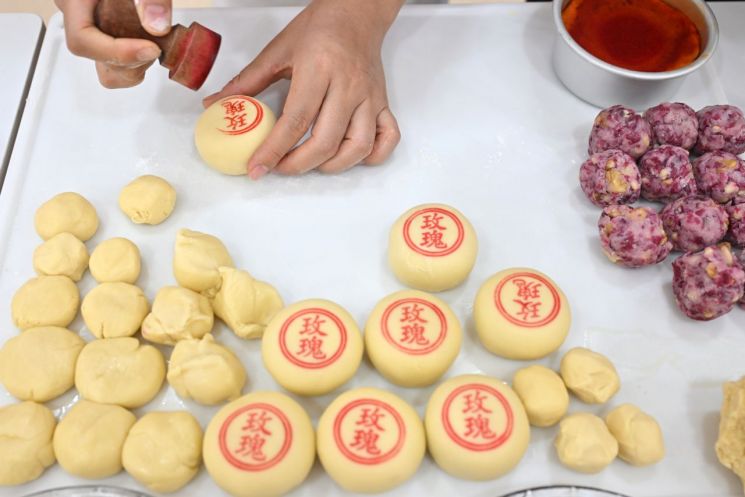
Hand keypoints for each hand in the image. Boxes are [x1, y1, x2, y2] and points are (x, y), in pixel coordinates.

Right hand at [55, 0, 171, 87]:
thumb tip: (157, 26)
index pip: (82, 41)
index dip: (117, 53)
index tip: (151, 48)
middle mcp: (80, 15)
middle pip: (96, 60)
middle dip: (130, 62)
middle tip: (155, 45)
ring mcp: (96, 25)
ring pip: (109, 65)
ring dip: (137, 63)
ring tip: (157, 40)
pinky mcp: (112, 31)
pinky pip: (121, 57)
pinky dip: (142, 57)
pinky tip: (157, 39)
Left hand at [204, 0, 402, 178]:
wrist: (356, 11)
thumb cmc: (320, 28)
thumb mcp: (278, 51)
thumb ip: (248, 81)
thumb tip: (216, 104)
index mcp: (319, 69)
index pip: (296, 121)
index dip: (274, 150)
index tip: (257, 167)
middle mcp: (348, 86)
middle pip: (326, 141)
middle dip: (298, 164)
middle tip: (279, 167)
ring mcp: (369, 97)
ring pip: (358, 147)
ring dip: (332, 165)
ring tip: (311, 164)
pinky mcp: (383, 103)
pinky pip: (387, 139)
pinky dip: (373, 156)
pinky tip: (351, 157)